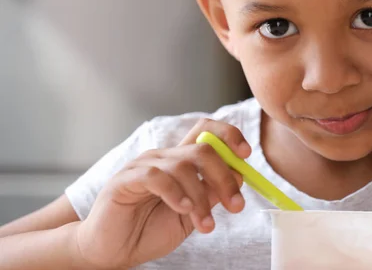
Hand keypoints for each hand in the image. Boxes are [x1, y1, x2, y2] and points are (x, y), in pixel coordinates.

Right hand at [75, 119, 250, 268]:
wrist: (113, 252)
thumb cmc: (149, 230)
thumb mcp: (191, 214)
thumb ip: (211, 194)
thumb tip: (239, 176)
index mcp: (179, 161)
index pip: (207, 131)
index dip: (229, 136)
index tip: (246, 155)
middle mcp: (163, 157)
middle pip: (203, 148)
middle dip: (225, 177)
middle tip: (236, 205)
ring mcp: (143, 166)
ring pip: (184, 166)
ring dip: (202, 198)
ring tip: (206, 225)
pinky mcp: (125, 180)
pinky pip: (157, 177)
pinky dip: (176, 194)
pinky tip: (183, 210)